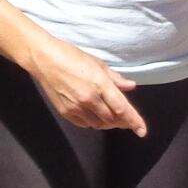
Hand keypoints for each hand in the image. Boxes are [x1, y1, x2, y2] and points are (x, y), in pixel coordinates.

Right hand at [31, 37, 146, 135]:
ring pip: (99, 124)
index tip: (142, 131)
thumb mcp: (98, 64)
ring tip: (110, 115)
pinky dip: (93, 122)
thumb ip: (116, 78)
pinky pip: (85, 124)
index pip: (122, 109)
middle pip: (112, 120)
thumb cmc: (72, 57)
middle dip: (121, 121)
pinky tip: (94, 114)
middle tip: (125, 118)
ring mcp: (76, 107)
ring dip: (107, 122)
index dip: (134, 121)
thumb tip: (130, 87)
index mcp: (100, 84)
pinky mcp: (66, 112)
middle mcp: (89, 99)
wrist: (45, 60)